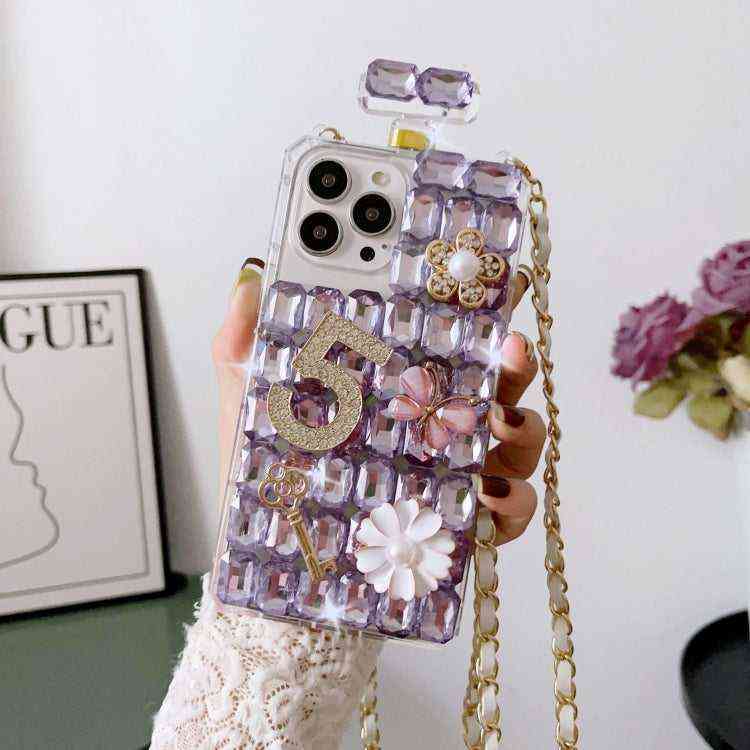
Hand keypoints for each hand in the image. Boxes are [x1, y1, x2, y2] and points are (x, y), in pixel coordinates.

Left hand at [212, 260, 541, 545]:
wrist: (271, 567)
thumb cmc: (266, 484)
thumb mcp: (250, 409)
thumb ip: (246, 347)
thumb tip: (250, 281)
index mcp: (391, 390)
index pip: (444, 341)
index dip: (477, 308)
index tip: (492, 279)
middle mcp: (431, 426)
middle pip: (494, 383)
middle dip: (515, 359)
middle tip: (511, 345)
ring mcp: (452, 475)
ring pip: (516, 440)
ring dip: (523, 426)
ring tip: (501, 420)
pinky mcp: (459, 528)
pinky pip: (509, 513)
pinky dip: (515, 503)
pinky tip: (491, 495)